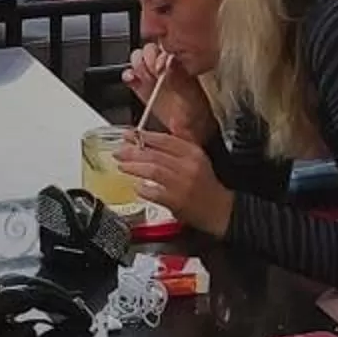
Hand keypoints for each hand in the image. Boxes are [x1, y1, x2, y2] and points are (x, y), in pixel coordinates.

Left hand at [115, 126, 229, 233]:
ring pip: (153, 171)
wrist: (218, 209)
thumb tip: (164, 128)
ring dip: (135, 167)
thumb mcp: (197, 157)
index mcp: (193, 153)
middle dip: (133, 152)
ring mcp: (182, 184)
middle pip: (155, 155)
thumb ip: (181, 142)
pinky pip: (155, 193)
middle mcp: (188, 166)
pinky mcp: (176, 202)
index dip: (144, 136)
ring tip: (122, 166)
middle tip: (119, 151)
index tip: (129, 135)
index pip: (165, 140)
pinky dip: (143, 189)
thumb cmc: (205, 184)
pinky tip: (136, 187)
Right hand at [122, 44, 215, 141]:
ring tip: (144, 78)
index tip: (161, 66)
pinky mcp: (140, 87)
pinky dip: (128, 75)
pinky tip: (133, 81)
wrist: (189, 132)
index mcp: (180, 62)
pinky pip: (129, 75)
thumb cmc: (196, 113)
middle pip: (147, 50)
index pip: (164, 45)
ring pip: (136, 59)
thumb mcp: (190, 94)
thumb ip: (178, 77)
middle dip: (147, 59)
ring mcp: (151, 76)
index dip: (159, 53)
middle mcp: (164, 66)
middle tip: (152, 73)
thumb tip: (169, 61)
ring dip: (137, 66)